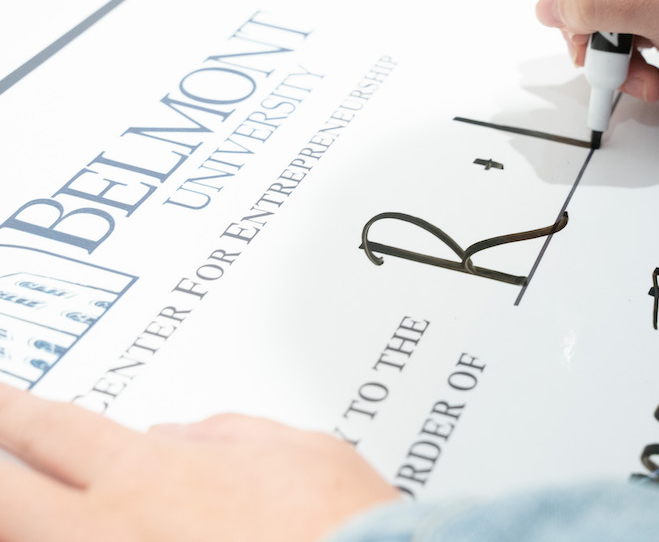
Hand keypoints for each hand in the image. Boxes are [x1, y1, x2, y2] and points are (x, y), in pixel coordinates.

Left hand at [0, 382, 398, 541]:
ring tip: (21, 504)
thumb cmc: (341, 527)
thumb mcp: (297, 449)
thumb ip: (228, 434)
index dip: (12, 414)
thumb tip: (178, 432)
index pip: (57, 432)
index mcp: (155, 474)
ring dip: (20, 518)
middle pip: (10, 496)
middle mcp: (115, 532)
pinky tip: (73, 534)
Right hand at [524, 0, 658, 103]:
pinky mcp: (621, 5)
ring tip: (644, 72)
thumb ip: (597, 2)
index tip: (595, 10)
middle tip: (612, 45)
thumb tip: (548, 10)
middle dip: (586, 31)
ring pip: (576, 23)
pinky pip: (597, 39)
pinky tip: (652, 75)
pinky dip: (621, 65)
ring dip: (608, 58)